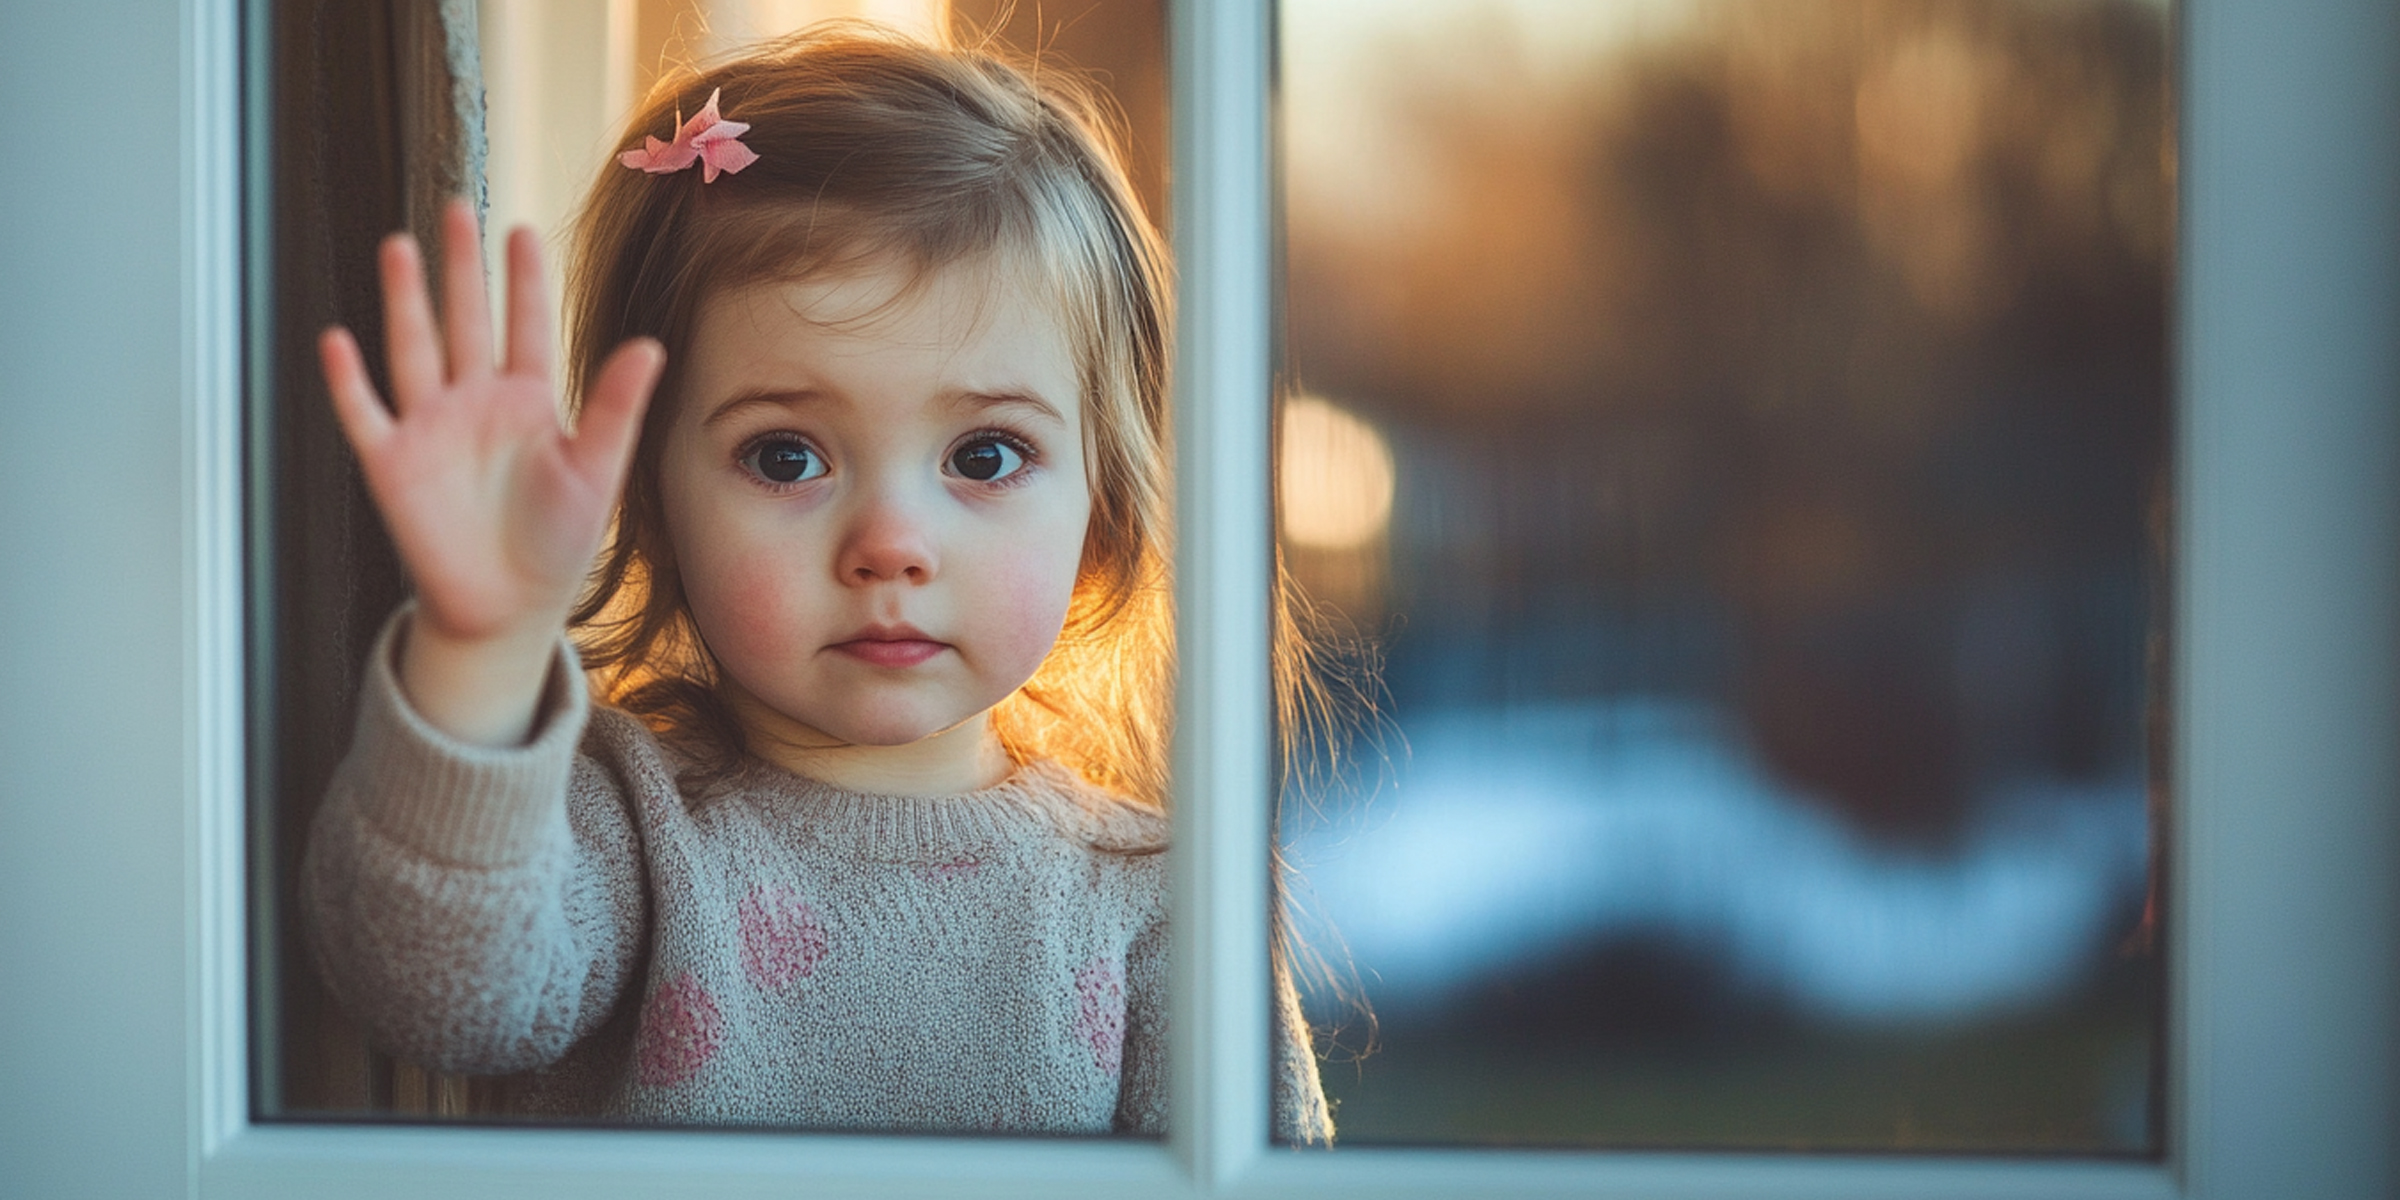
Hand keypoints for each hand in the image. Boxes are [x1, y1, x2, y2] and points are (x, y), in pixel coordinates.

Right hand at [320, 199, 663, 741]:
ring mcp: (430, 427)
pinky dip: (348, 380)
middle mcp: (475, 402)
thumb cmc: (556, 541)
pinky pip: (365, 413)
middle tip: (456, 206)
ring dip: (405, 301)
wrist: (508, 606)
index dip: (523, 280)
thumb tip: (651, 346)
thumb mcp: (596, 470)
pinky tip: (338, 340)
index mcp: (528, 401)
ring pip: (412, 349)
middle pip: (464, 320)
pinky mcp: (391, 463)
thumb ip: (617, 407)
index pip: (525, 325)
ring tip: (399, 246)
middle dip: (460, 267)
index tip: (521, 229)